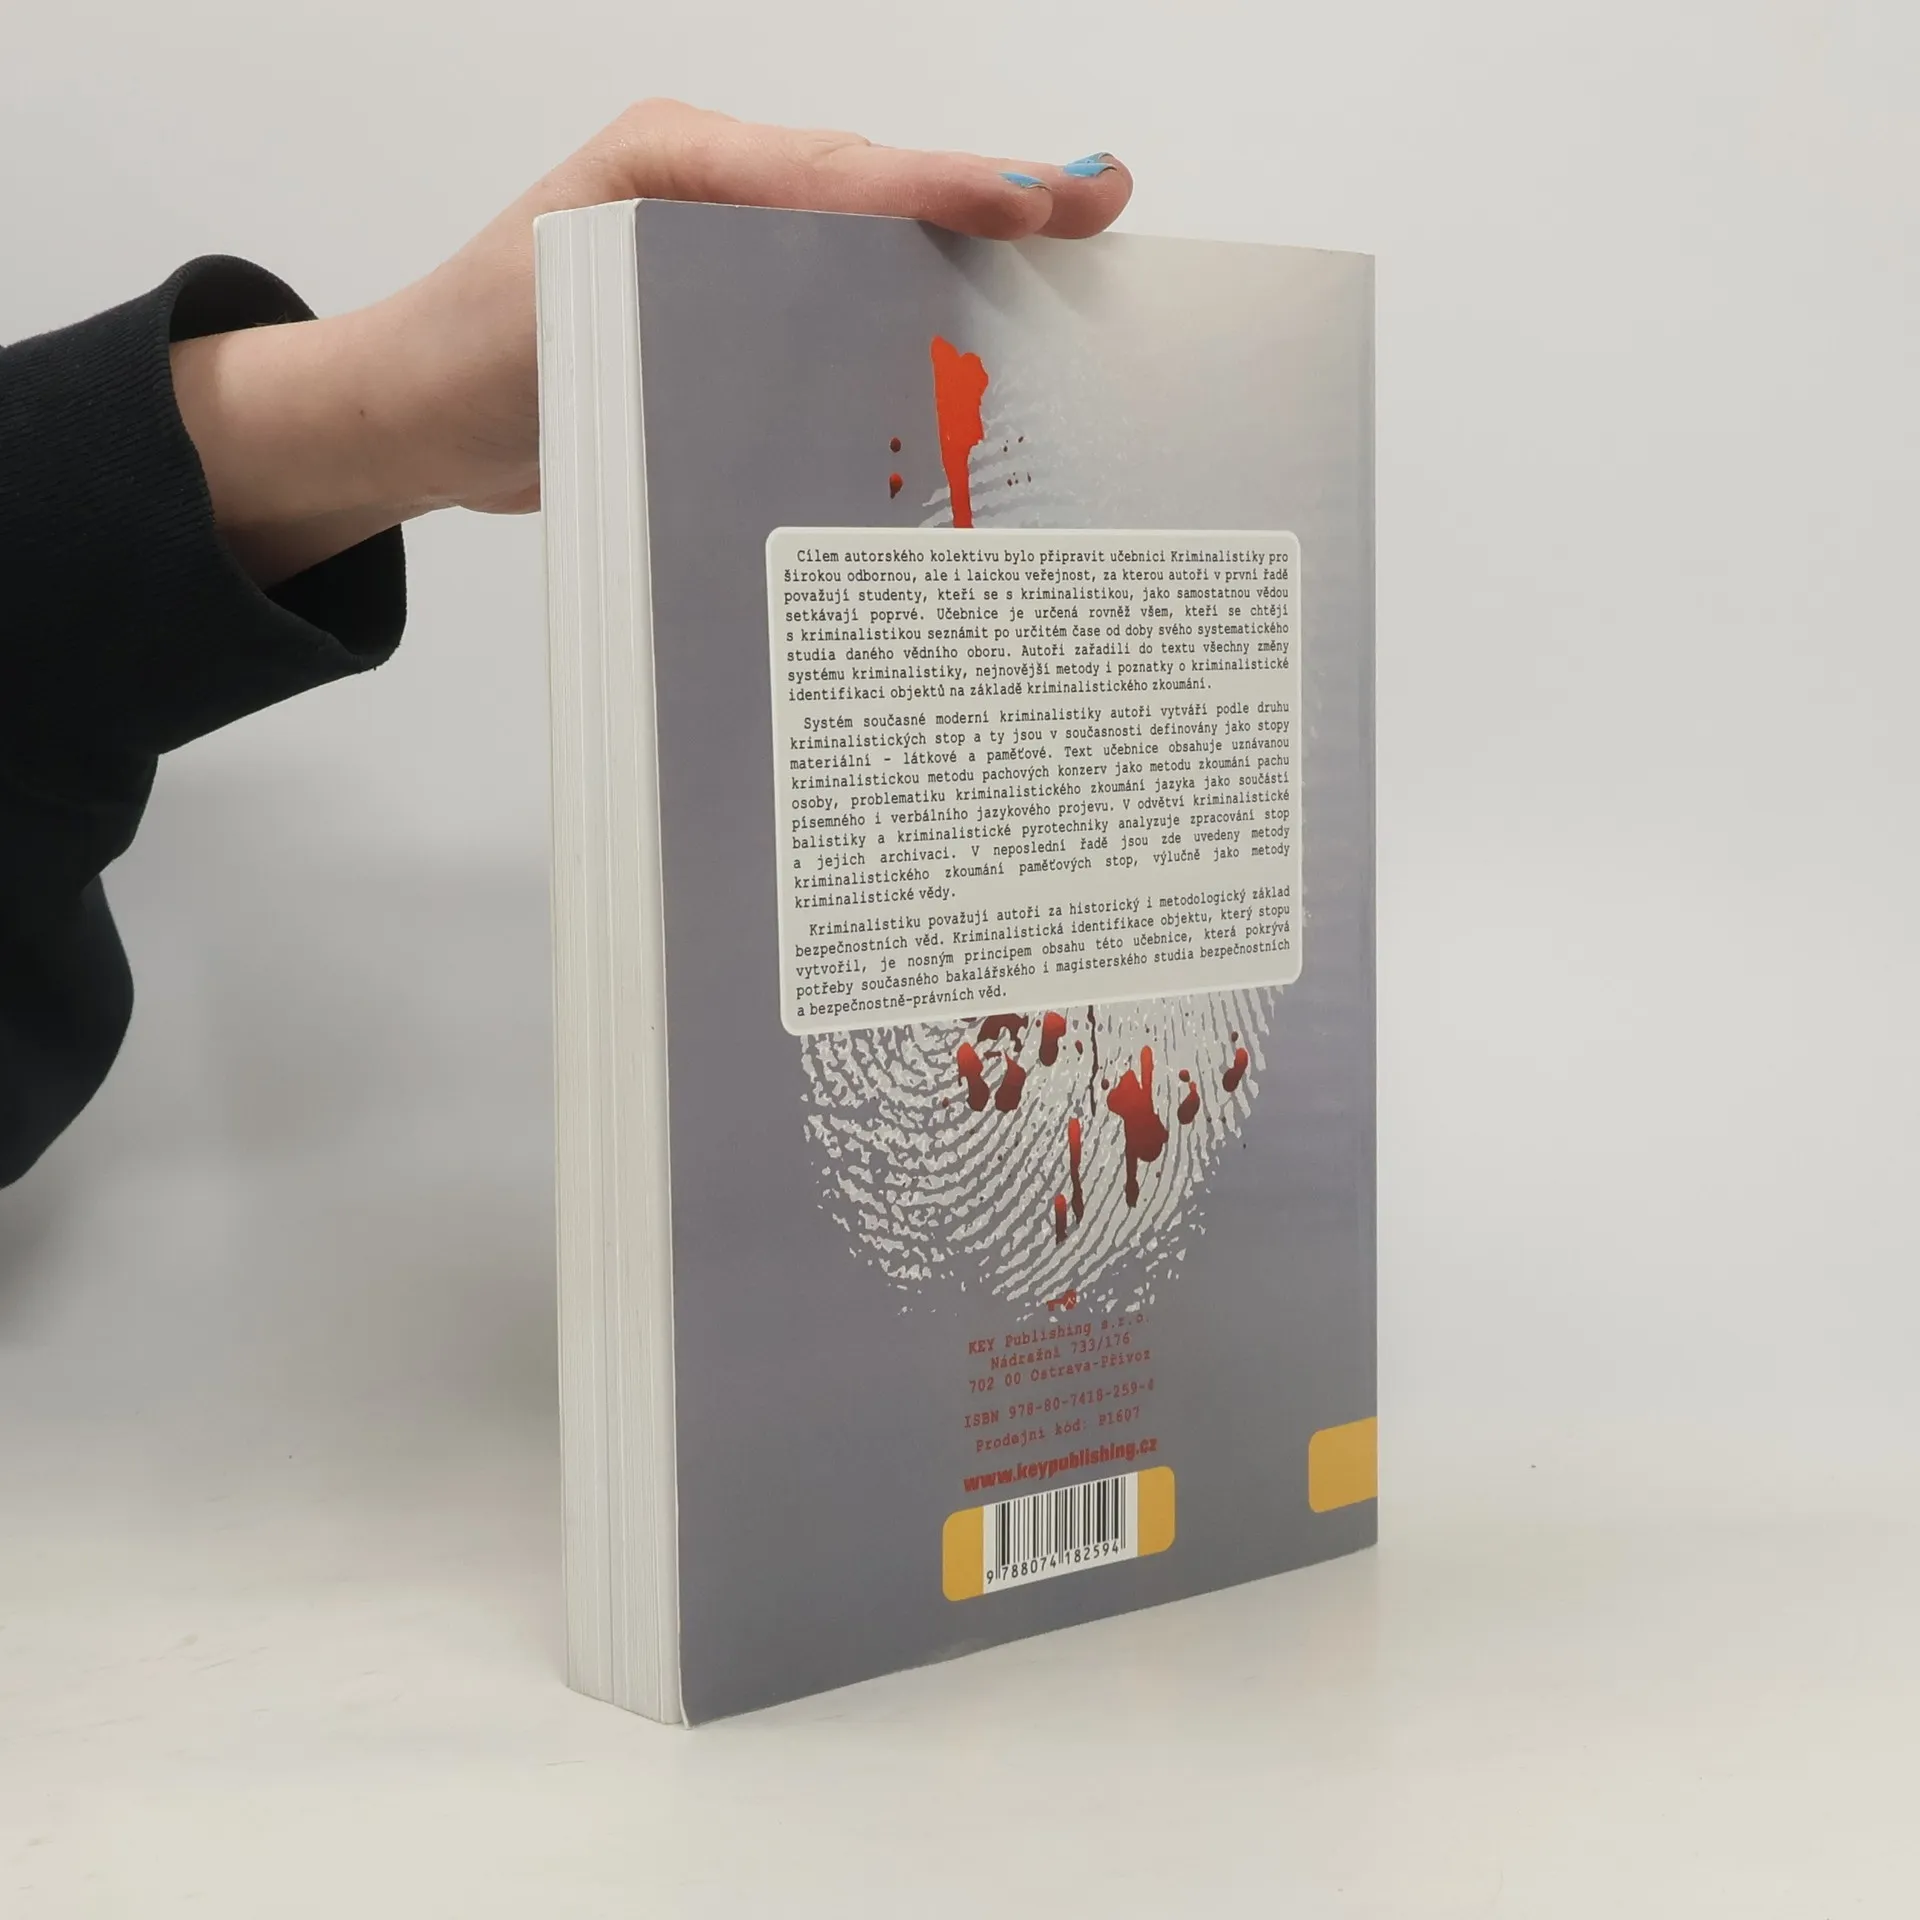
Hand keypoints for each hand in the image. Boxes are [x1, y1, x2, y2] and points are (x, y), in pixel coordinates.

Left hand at [169, 101, 1131, 583]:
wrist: (422, 419)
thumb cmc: (474, 354)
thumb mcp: (577, 306)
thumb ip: (690, 281)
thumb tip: (831, 287)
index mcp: (681, 165)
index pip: (834, 169)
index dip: (936, 186)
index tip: (1027, 203)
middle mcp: (717, 198)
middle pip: (878, 187)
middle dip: (991, 196)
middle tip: (1098, 205)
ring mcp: (730, 258)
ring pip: (873, 244)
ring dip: (969, 256)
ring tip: (1069, 258)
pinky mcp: (735, 323)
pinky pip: (840, 307)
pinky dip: (913, 316)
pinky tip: (976, 344)